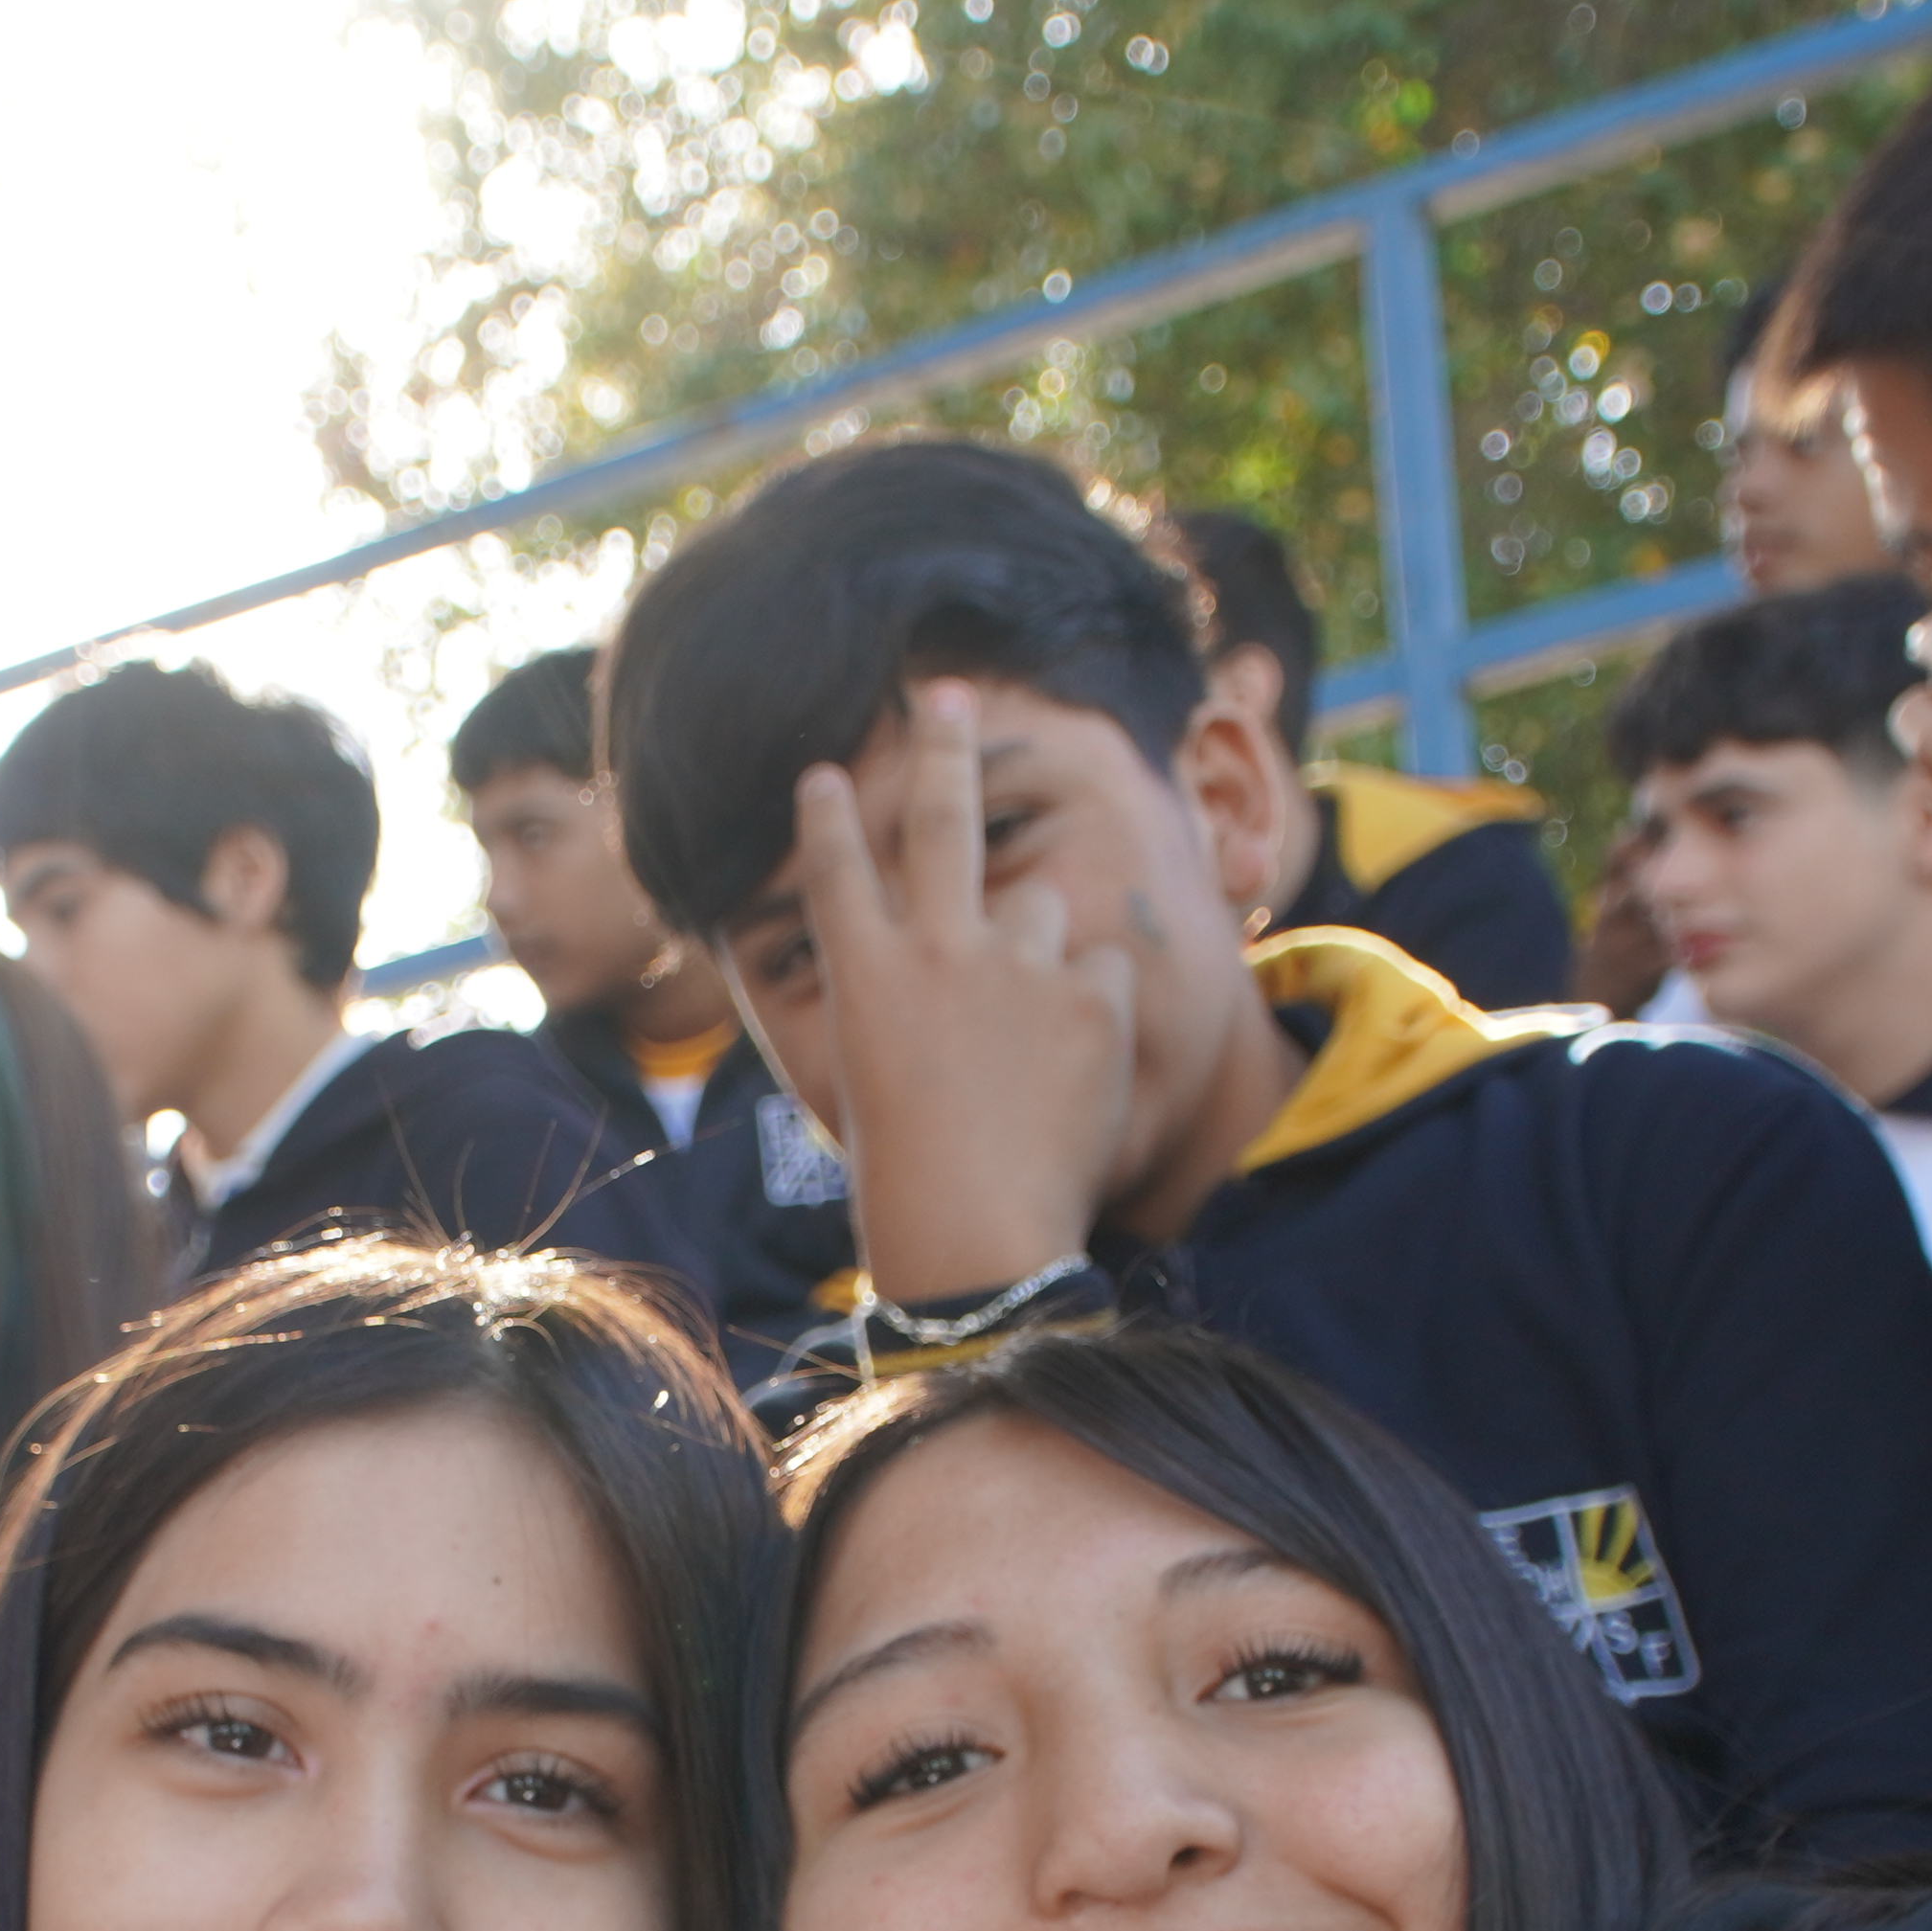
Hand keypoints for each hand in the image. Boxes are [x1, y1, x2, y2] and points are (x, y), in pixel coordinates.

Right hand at [786, 681, 1147, 1298]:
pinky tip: (1077, 1067)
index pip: (838, 868)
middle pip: (939, 818)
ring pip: (1040, 902)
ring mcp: (1017, 964)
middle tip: (945, 696)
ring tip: (1031, 1023)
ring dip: (1040, 940)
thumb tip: (923, 976)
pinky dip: (1096, 1006)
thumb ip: (903, 1011)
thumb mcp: (872, 1084)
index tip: (828, 771)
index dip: (830, 814)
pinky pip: (1104, 969)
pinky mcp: (1091, 993)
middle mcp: (936, 948)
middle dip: (942, 744)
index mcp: (865, 976)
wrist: (979, 1233)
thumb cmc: (913, 1184)